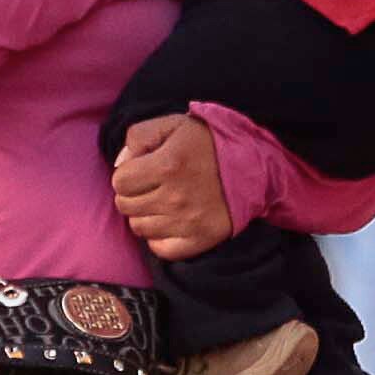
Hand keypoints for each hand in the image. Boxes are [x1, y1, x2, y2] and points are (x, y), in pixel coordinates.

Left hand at [109, 113, 236, 259]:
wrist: (254, 165)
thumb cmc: (210, 142)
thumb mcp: (174, 124)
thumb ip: (139, 136)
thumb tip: (120, 164)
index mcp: (167, 165)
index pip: (120, 182)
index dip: (126, 175)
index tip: (140, 171)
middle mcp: (174, 197)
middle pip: (126, 206)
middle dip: (132, 194)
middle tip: (150, 187)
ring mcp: (187, 221)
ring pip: (139, 228)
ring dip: (144, 215)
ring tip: (161, 202)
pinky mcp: (200, 239)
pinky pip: (161, 249)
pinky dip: (159, 238)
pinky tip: (169, 222)